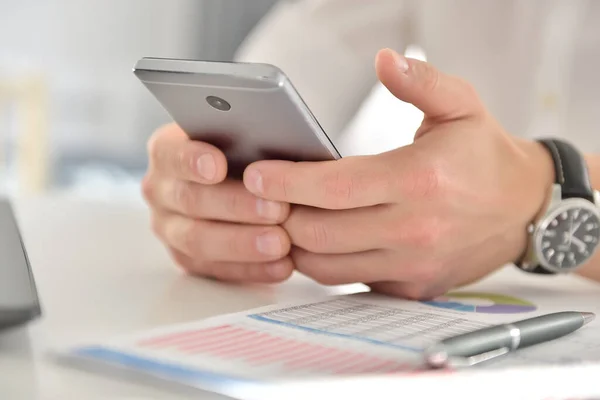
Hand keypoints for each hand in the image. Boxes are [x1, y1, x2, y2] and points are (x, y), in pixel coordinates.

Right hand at [142, 124, 293, 281]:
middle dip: (236, 206)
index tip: (217, 166)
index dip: (192, 161)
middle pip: (190, 200)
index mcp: (167, 151)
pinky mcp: (188, 258)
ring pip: (198, 240)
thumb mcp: (246, 138)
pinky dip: (251, 269)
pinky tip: (281, 266)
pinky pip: (215, 269)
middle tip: (277, 209)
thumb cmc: (250, 154)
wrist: (248, 184)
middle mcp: (161, 190)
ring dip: (243, 243)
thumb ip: (249, 138)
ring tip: (281, 244)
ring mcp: (170, 227)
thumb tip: (272, 141)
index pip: (171, 154)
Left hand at [241, 48, 554, 298]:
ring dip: (296, 244)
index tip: (255, 175)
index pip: (334, 188)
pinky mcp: (411, 287)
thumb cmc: (485, 156)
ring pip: (326, 266)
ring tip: (287, 217)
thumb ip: (421, 81)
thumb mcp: (462, 106)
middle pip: (318, 233)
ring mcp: (411, 265)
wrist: (525, 211)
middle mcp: (414, 230)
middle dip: (281, 215)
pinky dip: (326, 263)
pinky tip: (323, 239)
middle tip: (265, 196)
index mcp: (419, 180)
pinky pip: (350, 281)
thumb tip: (384, 59)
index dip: (286, 182)